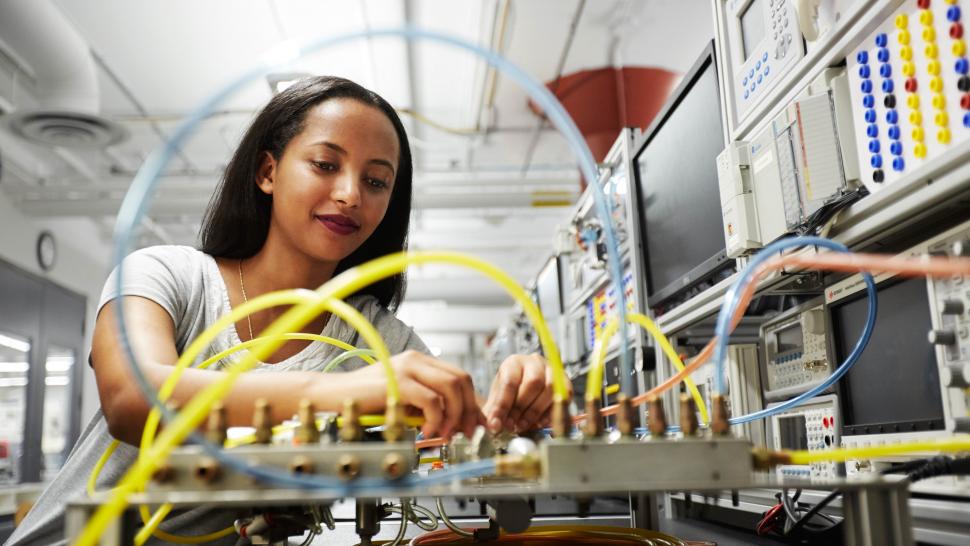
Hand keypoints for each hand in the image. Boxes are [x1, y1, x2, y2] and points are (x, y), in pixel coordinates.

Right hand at [330, 350, 483, 438]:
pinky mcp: (397, 383)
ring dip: (454, 416)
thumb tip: (456, 422)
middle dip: (469, 410)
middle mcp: (415, 359)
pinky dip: (436, 421)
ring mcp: (407, 368)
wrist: (330, 396)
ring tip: (445, 435)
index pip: (459, 376)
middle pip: (461, 379)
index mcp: (419, 361)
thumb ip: (427, 406)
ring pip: (451, 388)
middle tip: (464, 433)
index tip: (474, 424)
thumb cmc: (364, 401)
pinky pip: (432, 401)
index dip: (472, 402)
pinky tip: (427, 433)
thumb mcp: (403, 402)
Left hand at [482, 354, 567, 432]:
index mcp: (514, 362)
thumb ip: (494, 411)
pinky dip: (551, 413)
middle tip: (511, 425)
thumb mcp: (496, 398)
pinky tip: (538, 423)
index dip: (503, 405)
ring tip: (523, 425)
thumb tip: (493, 425)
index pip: (510, 381)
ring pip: (550, 389)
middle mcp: (534, 362)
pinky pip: (563, 397)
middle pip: (533, 382)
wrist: (523, 389)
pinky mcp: (565, 382)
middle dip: (521, 408)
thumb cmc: (510, 393)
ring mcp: (552, 370)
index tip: (496, 423)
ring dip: (536, 412)